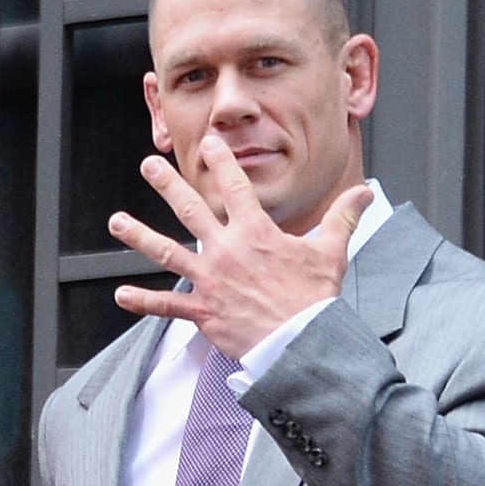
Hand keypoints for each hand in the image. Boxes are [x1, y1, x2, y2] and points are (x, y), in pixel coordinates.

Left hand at [108, 135, 372, 359]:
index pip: (235, 185)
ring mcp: (210, 281)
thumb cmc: (315, 300)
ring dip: (139, 235)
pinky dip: (143, 302)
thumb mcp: (332, 253)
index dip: (221, 160)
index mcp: (256, 232)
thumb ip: (343, 217)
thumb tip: (367, 191)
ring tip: (117, 221)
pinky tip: (120, 295)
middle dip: (168, 183)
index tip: (208, 142)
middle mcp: (226, 251)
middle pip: (191, 208)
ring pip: (167, 252)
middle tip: (149, 164)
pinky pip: (167, 307)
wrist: (301, 343)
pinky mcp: (203, 312)